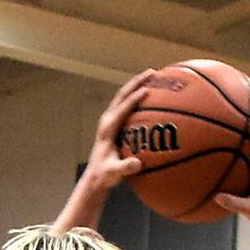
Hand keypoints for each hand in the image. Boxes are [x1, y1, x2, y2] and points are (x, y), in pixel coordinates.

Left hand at [85, 70, 152, 192]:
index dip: (134, 99)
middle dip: (137, 82)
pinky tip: (151, 94)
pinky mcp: (115, 122)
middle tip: (153, 72)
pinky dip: (138, 96)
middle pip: (123, 94)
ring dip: (137, 84)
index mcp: (107, 128)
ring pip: (124, 96)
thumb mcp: (114, 173)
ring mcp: (111, 119)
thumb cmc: (105, 175)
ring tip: (153, 77)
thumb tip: (138, 164)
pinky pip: (127, 105)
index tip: (147, 91)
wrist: (96, 176)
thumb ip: (125, 168)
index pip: (122, 109)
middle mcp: (108, 119)